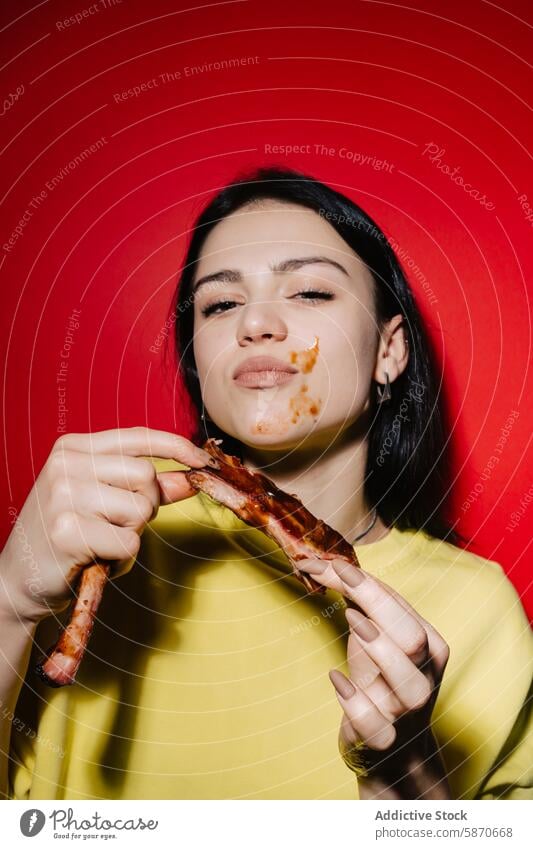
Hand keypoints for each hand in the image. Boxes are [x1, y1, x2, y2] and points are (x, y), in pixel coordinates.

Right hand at [0, 427, 213, 623]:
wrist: (18, 581)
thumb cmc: (66, 537)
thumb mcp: (103, 502)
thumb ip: (145, 487)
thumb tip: (189, 478)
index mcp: (73, 448)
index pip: (138, 437)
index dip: (177, 448)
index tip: (202, 462)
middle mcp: (66, 464)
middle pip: (146, 477)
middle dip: (146, 506)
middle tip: (116, 525)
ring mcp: (64, 496)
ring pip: (140, 511)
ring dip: (132, 536)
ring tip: (101, 543)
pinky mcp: (68, 531)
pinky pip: (129, 544)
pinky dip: (122, 561)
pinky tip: (96, 560)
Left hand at [298, 555, 450, 798]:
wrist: (392, 750)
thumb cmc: (380, 681)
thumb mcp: (374, 639)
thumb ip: (361, 604)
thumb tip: (325, 562)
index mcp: (430, 646)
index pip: (401, 607)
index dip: (366, 583)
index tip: (332, 563)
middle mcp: (426, 677)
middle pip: (412, 637)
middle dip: (377, 604)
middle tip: (339, 580)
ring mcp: (408, 712)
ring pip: (408, 684)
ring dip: (378, 648)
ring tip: (350, 620)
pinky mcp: (385, 739)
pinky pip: (374, 722)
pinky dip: (354, 699)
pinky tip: (337, 680)